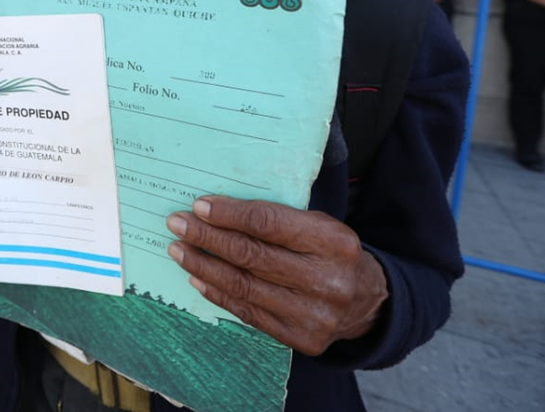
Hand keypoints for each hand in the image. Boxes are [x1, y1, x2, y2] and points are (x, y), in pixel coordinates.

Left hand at [166, 196, 387, 355]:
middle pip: (251, 255)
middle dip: (207, 238)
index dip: (229, 215)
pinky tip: (197, 278)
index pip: (269, 224)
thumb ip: (277, 218)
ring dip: (204, 266)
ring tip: (178, 250)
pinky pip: (248, 312)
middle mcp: (326, 280)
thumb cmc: (331, 253)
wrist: (368, 302)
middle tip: (177, 225)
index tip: (199, 206)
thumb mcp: (318, 225)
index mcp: (333, 242)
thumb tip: (214, 210)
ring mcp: (314, 314)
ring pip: (244, 286)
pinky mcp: (301, 338)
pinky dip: (218, 293)